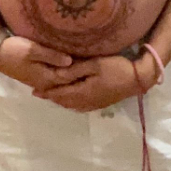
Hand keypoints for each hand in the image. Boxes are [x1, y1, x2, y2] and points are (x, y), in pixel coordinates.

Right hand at [0, 35, 91, 92]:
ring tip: (90, 71)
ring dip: (74, 76)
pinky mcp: (38, 75)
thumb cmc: (14, 50)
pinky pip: (56, 77)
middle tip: (98, 69)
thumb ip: (51, 56)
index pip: (69, 76)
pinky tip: (73, 71)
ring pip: (62, 80)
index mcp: (45, 77)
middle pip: (67, 81)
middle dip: (81, 76)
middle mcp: (45, 81)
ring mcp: (41, 79)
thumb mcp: (33, 50)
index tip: (97, 64)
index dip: (83, 70)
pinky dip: (66, 75)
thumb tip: (70, 61)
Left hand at [35, 54, 152, 112]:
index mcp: (82, 92)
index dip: (46, 92)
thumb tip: (56, 74)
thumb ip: (74, 70)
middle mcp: (85, 102)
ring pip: (71, 105)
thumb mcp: (94, 65)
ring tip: (50, 95)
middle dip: (50, 97)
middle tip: (38, 92)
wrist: (137, 80)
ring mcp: (93, 104)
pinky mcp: (99, 103)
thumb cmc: (115, 68)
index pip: (59, 94)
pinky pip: (79, 106)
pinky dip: (69, 102)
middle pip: (63, 101)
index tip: (34, 89)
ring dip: (60, 100)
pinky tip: (69, 99)